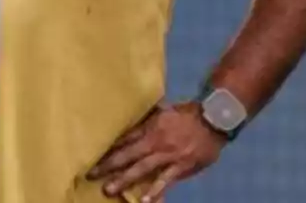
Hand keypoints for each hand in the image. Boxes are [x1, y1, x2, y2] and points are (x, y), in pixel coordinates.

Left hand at [87, 101, 225, 201]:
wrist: (214, 118)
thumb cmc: (187, 114)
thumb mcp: (164, 110)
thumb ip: (148, 116)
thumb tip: (130, 114)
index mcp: (150, 126)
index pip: (125, 139)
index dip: (109, 148)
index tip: (94, 156)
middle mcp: (156, 141)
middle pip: (128, 154)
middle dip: (109, 165)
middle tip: (91, 174)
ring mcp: (168, 155)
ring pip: (142, 169)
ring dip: (124, 179)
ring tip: (109, 189)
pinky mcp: (181, 166)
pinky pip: (166, 180)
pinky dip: (155, 190)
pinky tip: (144, 200)